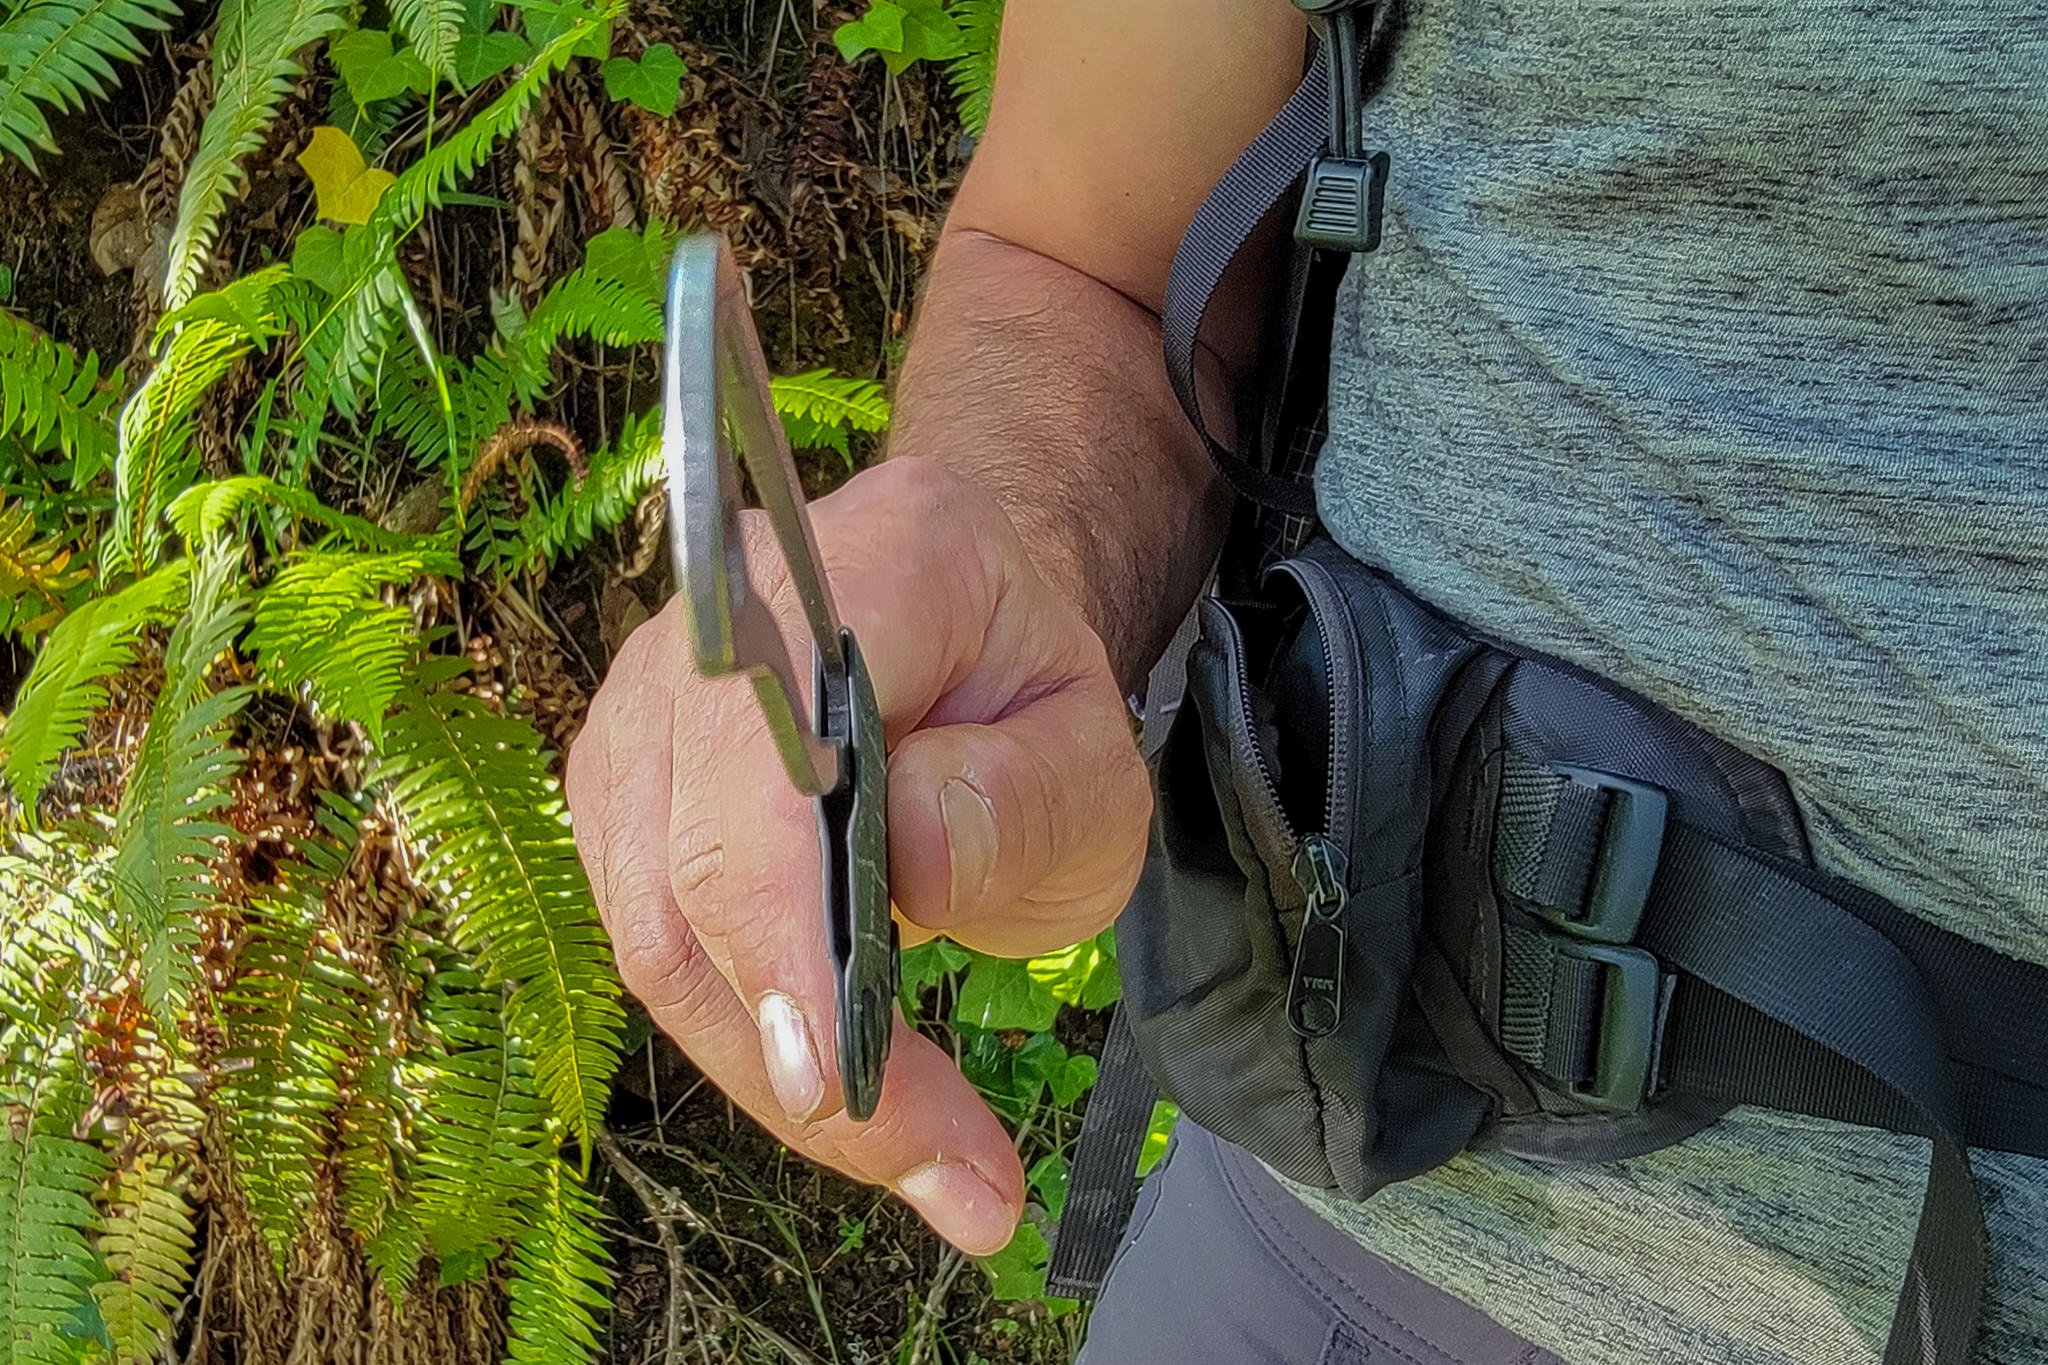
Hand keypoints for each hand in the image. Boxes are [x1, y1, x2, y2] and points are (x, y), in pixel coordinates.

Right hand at [565, 458, 1151, 1254]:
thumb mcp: (1097, 755)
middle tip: (939, 1167)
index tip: (832, 1071)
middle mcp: (718, 621)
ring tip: (925, 1157)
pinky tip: (850, 1090)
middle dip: (792, 1046)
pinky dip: (750, 1038)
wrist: (969, 632)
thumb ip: (1024, 800)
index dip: (776, 913)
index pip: (766, 745)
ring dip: (773, 1068)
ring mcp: (648, 704)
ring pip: (655, 928)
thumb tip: (905, 868)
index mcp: (869, 564)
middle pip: (687, 861)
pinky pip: (656, 943)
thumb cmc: (1029, 695)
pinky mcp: (623, 790)